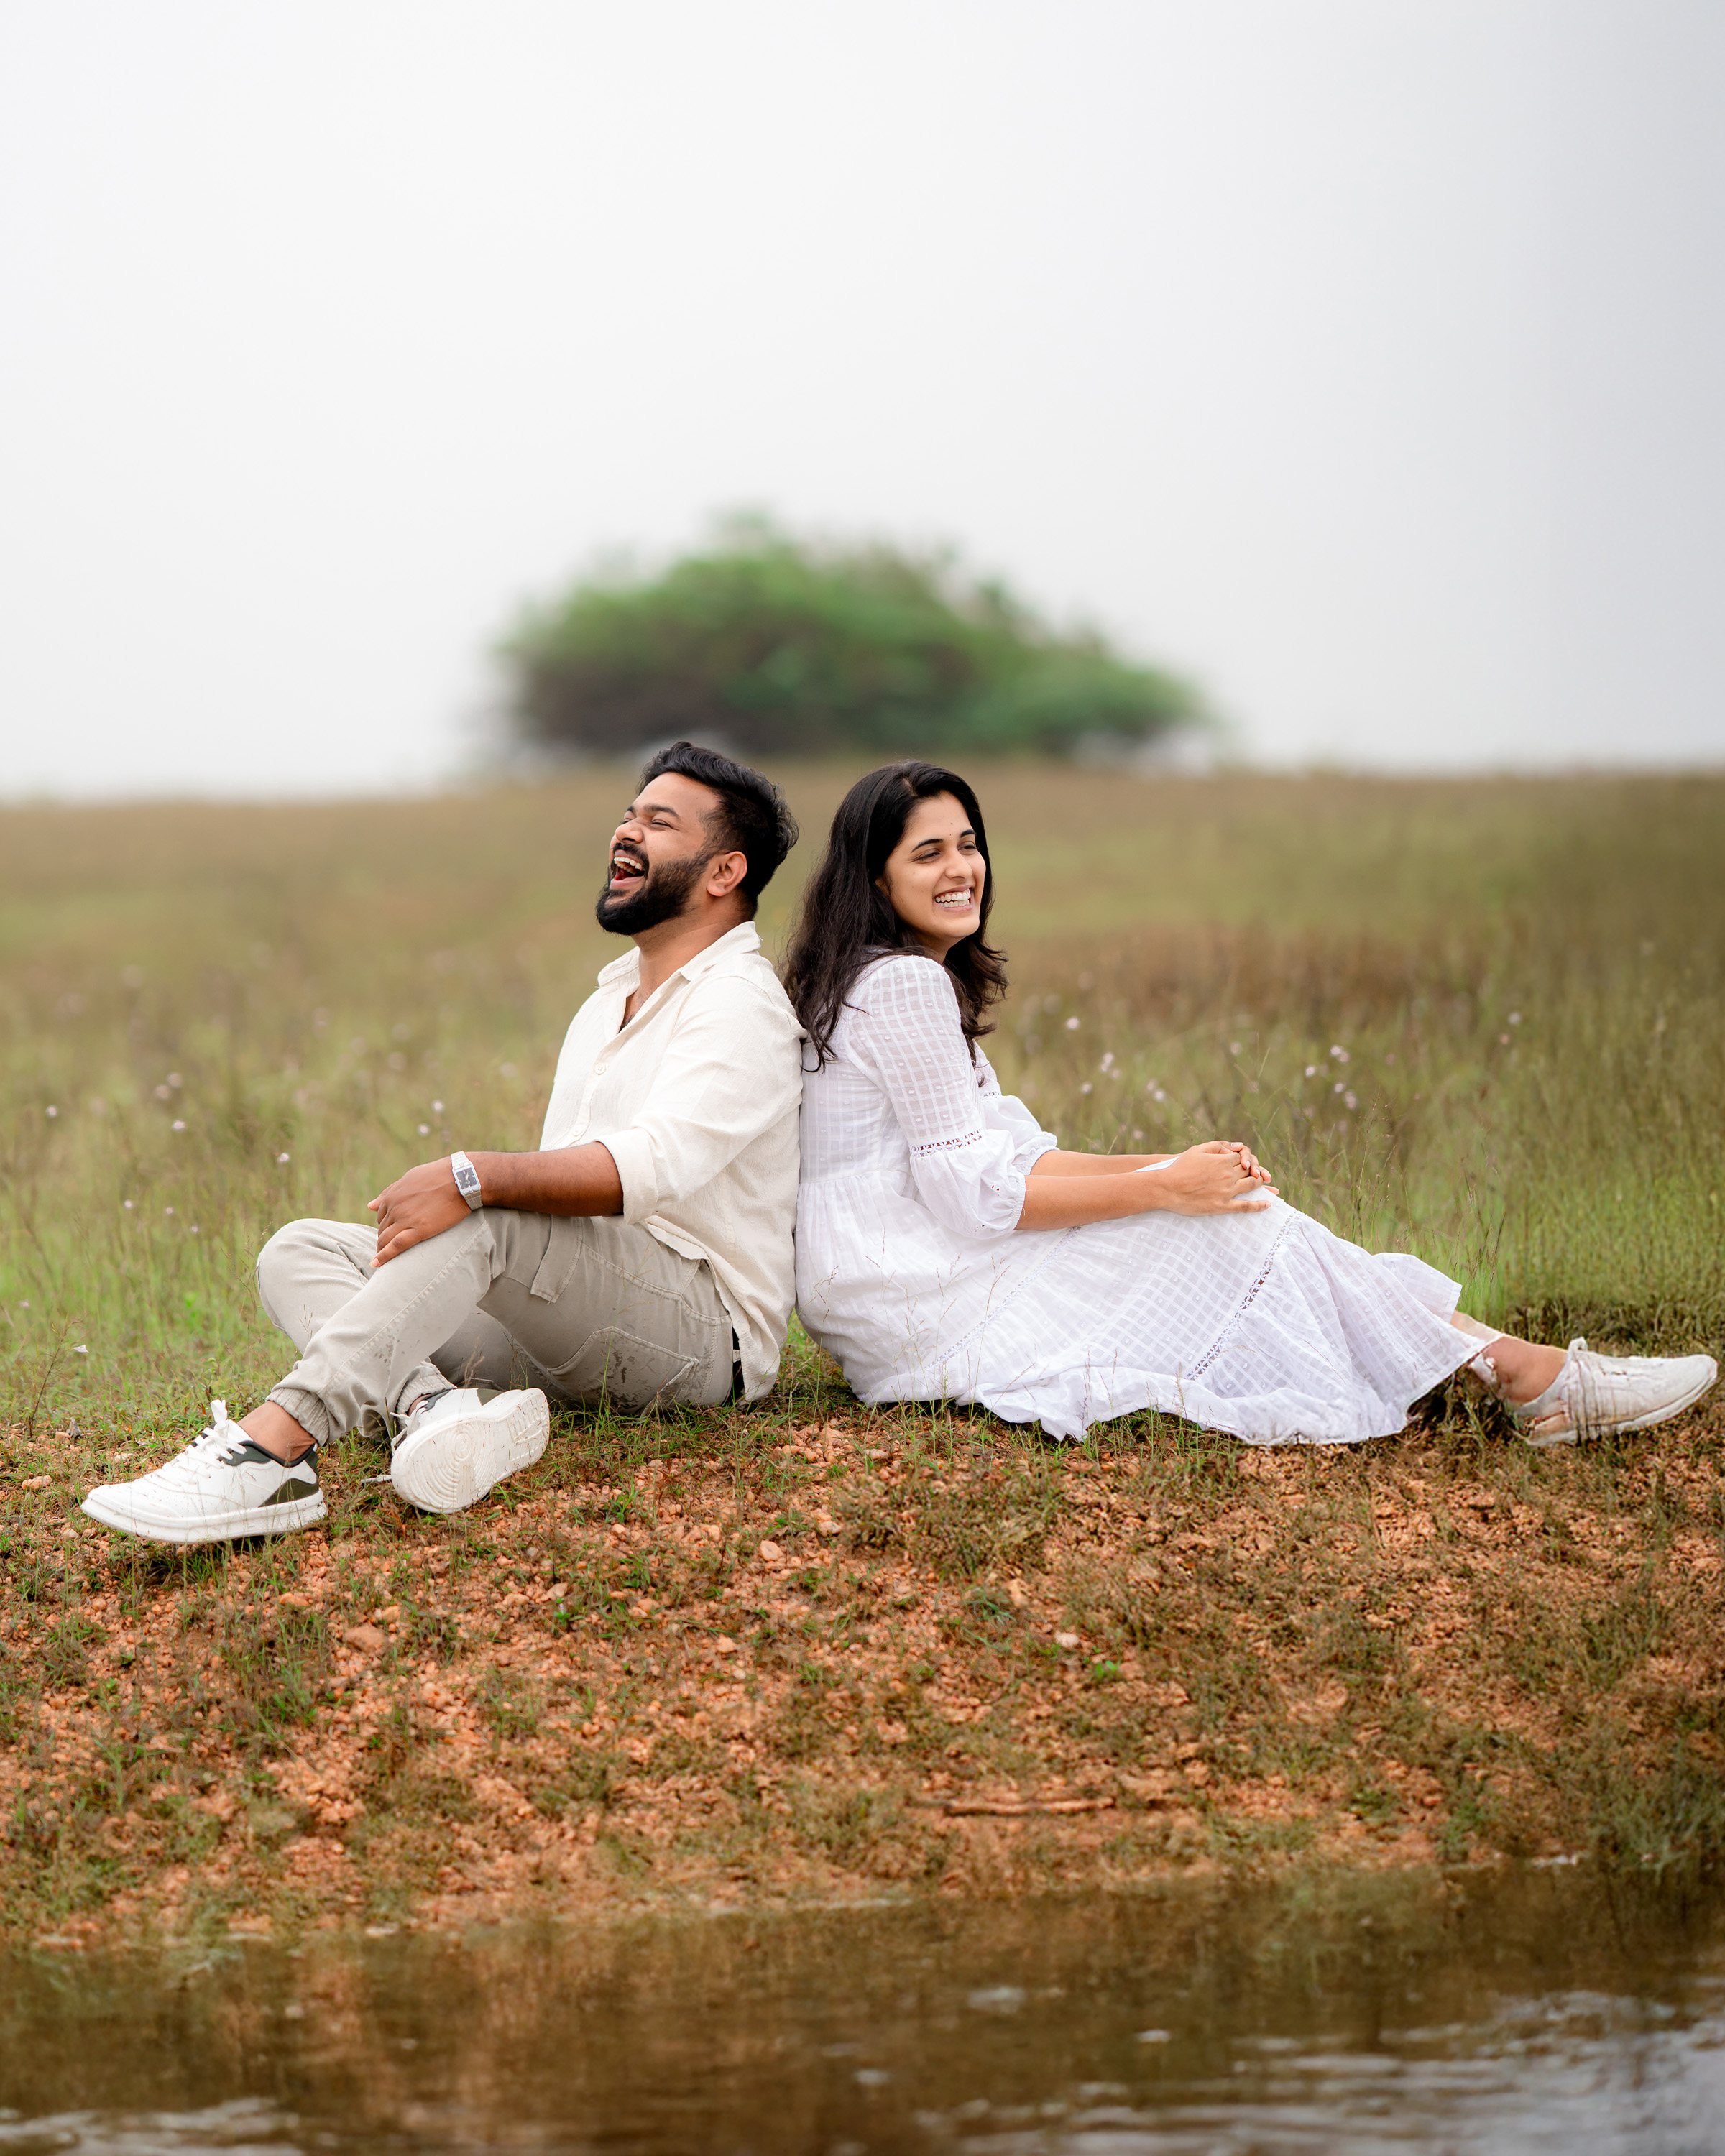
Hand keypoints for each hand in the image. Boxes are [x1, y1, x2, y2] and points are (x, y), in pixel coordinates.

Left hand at [369, 1158, 470, 1264]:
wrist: (462, 1179)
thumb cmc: (439, 1175)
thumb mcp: (410, 1179)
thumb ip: (389, 1192)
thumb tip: (370, 1205)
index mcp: (392, 1195)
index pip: (381, 1216)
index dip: (385, 1226)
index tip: (390, 1233)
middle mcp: (395, 1207)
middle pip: (383, 1229)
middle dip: (384, 1239)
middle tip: (388, 1248)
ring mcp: (406, 1219)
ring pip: (386, 1239)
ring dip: (382, 1249)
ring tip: (383, 1258)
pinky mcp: (419, 1230)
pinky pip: (396, 1246)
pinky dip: (385, 1257)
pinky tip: (377, 1264)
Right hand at [1154, 1140, 1278, 1216]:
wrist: (1167, 1188)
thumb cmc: (1180, 1167)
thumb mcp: (1197, 1150)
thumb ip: (1218, 1146)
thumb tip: (1237, 1146)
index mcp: (1223, 1160)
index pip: (1241, 1157)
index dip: (1243, 1158)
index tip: (1242, 1161)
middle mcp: (1228, 1175)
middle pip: (1249, 1170)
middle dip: (1254, 1169)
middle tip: (1256, 1171)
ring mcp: (1227, 1191)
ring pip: (1251, 1185)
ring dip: (1259, 1182)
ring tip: (1262, 1183)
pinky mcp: (1223, 1206)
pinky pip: (1246, 1206)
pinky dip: (1259, 1205)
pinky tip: (1268, 1204)